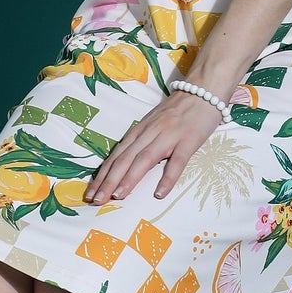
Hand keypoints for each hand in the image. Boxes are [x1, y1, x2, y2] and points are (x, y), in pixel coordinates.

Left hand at [85, 89, 226, 203]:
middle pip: (125, 159)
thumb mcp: (151, 125)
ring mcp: (168, 136)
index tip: (90, 193)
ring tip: (117, 197)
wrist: (202, 92)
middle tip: (96, 200)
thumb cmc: (176, 112)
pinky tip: (160, 194)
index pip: (116, 156)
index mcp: (138, 131)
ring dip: (129, 179)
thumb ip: (139, 142)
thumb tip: (122, 166)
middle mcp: (149, 133)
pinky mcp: (188, 141)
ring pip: (144, 160)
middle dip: (108, 181)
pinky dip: (167, 178)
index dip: (102, 175)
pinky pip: (177, 162)